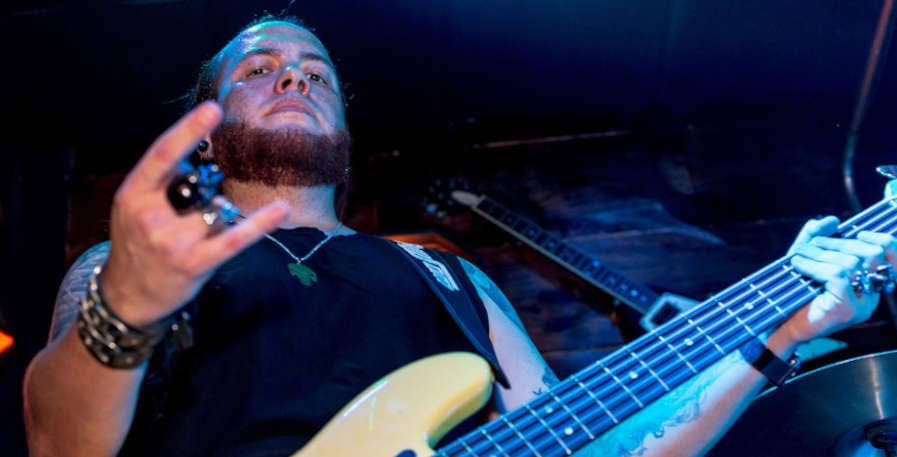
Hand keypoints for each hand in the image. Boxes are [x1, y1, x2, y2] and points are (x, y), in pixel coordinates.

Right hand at [101, 102, 287, 325]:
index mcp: (134, 193)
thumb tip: (201, 153)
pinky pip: (235, 238)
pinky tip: (281, 210)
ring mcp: (173, 242)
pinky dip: (259, 223)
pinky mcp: (195, 263)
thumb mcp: (135, 205)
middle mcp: (150, 216)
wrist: (127, 295)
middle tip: (190, 213)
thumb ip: (164, 180)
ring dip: (217, 217)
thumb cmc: (137, 241)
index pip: (162, 154)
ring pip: (217, 210)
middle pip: (198, 185)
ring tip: (196, 235)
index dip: (188, 130)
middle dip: (204, 193)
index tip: (213, 109)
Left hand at [781, 216, 892, 344]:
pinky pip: (837, 275)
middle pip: (870, 255)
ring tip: (800, 255)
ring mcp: (861, 305)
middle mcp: (872, 296)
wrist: (780, 327)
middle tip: (813, 244)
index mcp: (870, 285)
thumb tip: (832, 220)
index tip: (858, 232)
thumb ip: (818, 238)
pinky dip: (815, 265)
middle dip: (840, 242)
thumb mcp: (807, 260)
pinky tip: (798, 265)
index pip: (890, 256)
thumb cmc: (794, 293)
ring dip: (821, 253)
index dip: (879, 239)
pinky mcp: (846, 310)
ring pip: (851, 263)